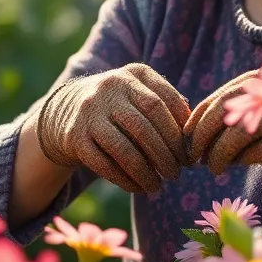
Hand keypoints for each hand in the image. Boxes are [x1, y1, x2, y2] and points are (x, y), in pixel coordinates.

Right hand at [36, 63, 190, 193]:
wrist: (67, 109)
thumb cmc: (119, 106)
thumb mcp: (140, 93)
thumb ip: (167, 106)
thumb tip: (194, 135)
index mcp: (133, 74)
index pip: (165, 101)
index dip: (180, 131)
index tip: (190, 153)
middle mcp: (110, 87)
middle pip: (146, 125)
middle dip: (166, 155)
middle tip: (177, 174)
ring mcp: (90, 111)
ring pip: (125, 148)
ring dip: (146, 172)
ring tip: (158, 186)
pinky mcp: (75, 136)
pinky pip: (104, 164)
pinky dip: (125, 180)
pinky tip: (138, 188)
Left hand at [185, 71, 261, 179]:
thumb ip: (238, 122)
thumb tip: (195, 139)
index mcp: (259, 80)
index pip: (217, 99)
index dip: (196, 122)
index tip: (184, 143)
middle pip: (225, 111)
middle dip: (204, 138)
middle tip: (195, 159)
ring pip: (243, 128)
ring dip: (222, 152)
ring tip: (214, 168)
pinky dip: (249, 157)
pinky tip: (239, 165)